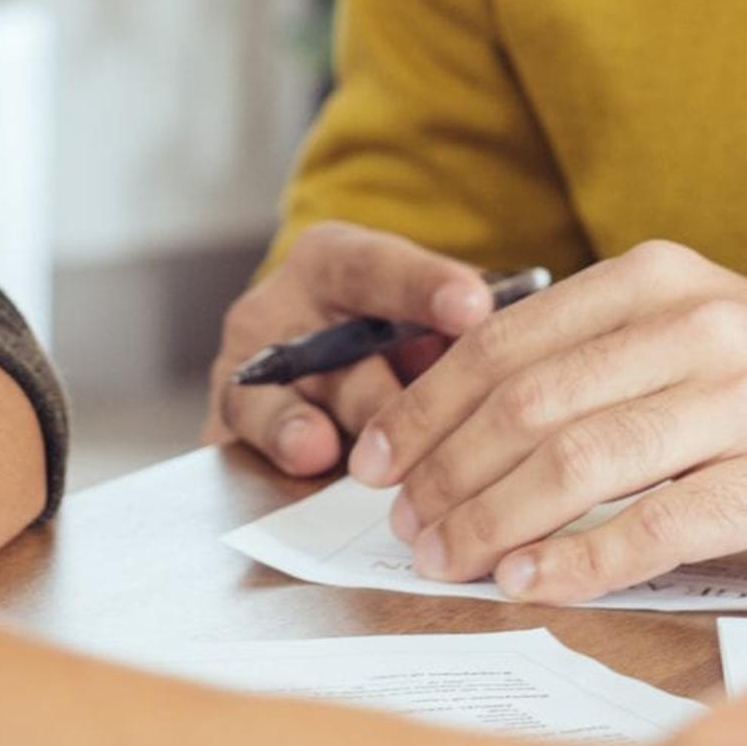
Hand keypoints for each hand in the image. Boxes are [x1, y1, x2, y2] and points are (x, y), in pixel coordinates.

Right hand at [208, 221, 504, 477]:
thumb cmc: (388, 332)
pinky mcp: (222, 431)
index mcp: (334, 263)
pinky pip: (237, 452)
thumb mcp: (421, 310)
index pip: (378, 268)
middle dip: (380, 394)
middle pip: (331, 353)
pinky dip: (265, 470)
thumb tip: (524, 343)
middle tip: (427, 422)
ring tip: (318, 448)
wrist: (310, 360)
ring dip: (295, 426)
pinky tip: (291, 482)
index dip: (425, 287)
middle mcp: (278, 310)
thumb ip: (457, 323)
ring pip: (271, 400)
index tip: (475, 308)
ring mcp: (243, 374)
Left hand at [353, 240, 746, 601]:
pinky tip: (534, 582)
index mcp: (659, 280)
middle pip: (531, 405)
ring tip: (450, 561)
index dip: (428, 407)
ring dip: (495, 521)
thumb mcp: (688, 335)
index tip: (377, 462)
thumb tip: (450, 421)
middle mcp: (699, 326)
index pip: (507, 342)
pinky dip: (582, 560)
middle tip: (405, 527)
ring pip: (581, 464)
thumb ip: (590, 358)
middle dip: (447, 473)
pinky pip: (658, 526)